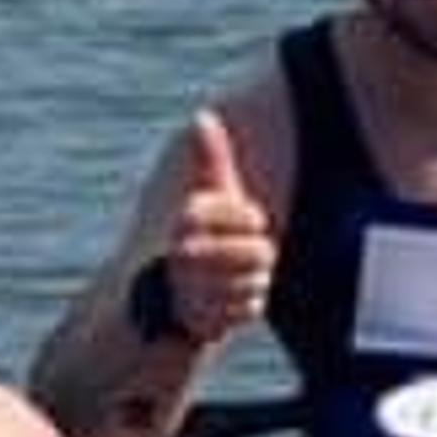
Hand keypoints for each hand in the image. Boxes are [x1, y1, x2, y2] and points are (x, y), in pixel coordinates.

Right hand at [160, 106, 276, 345]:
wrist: (175, 296)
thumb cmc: (204, 235)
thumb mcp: (208, 195)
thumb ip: (208, 160)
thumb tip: (202, 116)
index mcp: (188, 219)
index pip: (249, 215)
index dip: (256, 219)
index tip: (251, 220)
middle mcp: (183, 253)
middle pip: (260, 252)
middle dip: (261, 254)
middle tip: (249, 253)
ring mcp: (191, 289)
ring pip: (256, 281)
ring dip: (254, 280)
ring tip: (236, 276)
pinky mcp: (201, 320)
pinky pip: (249, 308)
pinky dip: (247, 304)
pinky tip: (231, 299)